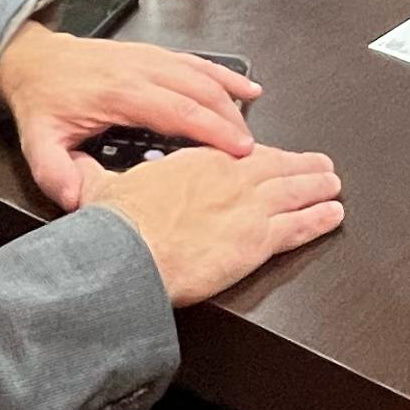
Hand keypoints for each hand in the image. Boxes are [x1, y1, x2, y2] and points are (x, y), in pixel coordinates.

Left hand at [0, 31, 259, 211]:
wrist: (34, 60)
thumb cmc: (43, 101)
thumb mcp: (38, 141)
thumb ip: (54, 172)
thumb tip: (75, 198)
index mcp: (118, 92)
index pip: (176, 111)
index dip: (211, 130)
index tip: (237, 151)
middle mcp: (140, 69)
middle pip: (199, 92)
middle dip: (230, 121)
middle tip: (251, 153)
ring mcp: (150, 58)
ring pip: (203, 76)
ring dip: (231, 101)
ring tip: (250, 131)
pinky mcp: (154, 54)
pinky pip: (197, 62)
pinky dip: (225, 75)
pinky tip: (247, 88)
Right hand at [88, 146, 346, 305]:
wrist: (131, 255)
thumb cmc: (121, 227)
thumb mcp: (101, 189)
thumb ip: (94, 177)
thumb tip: (75, 173)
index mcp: (196, 163)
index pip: (237, 154)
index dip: (259, 156)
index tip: (270, 157)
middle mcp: (229, 178)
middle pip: (275, 168)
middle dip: (301, 166)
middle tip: (321, 165)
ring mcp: (248, 208)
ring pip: (294, 192)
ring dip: (317, 187)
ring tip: (334, 184)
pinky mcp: (258, 240)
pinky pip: (299, 226)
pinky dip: (319, 220)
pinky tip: (332, 215)